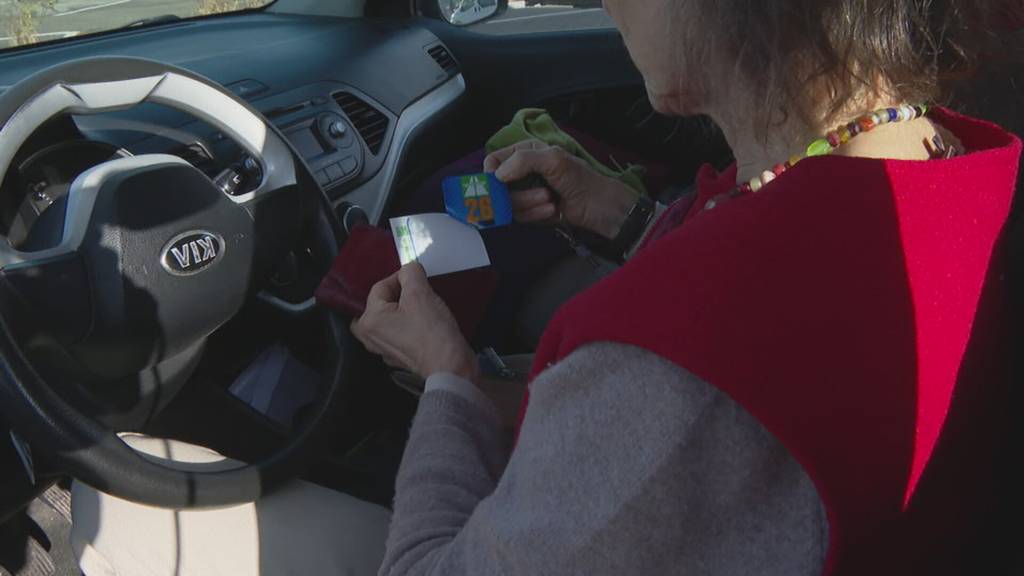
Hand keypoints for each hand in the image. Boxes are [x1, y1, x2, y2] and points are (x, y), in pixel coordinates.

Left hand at [352, 264, 478, 380]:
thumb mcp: (421, 293)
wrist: (450, 367)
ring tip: (423, 308)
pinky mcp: (399, 357)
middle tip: (417, 295)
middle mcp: (370, 337)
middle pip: (381, 303)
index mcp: (369, 320)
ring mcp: (383, 350)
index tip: (421, 280)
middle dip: (398, 295)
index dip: (402, 278)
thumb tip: (410, 269)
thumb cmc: (431, 331)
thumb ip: (411, 273)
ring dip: (404, 309)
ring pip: (390, 318)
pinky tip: (424, 325)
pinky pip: (399, 332)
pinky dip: (409, 326)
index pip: (381, 286)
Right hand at [484, 139, 638, 238]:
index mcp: (524, 153)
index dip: (492, 172)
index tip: (498, 182)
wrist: (597, 205)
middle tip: (542, 192)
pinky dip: (536, 214)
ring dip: (531, 204)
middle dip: (519, 193)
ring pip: (508, 204)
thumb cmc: (579, 177)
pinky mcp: (530, 212)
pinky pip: (520, 217)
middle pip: (498, 187)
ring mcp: (525, 193)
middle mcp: (522, 172)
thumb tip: (497, 175)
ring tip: (550, 200)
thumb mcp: (552, 159)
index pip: (494, 160)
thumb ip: (522, 160)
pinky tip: (553, 209)